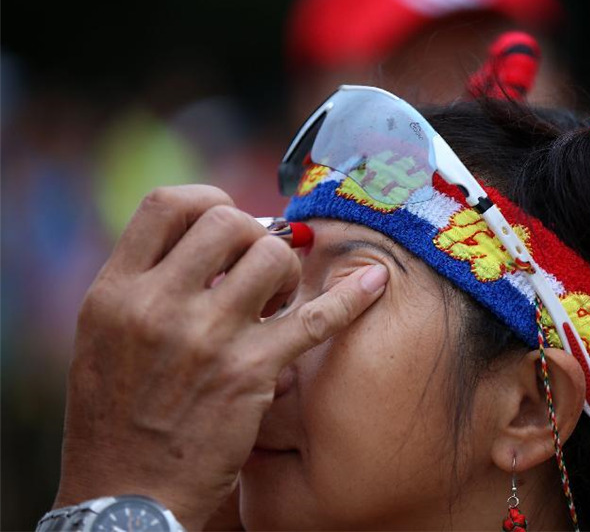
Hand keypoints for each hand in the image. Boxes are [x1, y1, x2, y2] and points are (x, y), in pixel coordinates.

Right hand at [53, 186, 387, 528]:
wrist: (126, 497)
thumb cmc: (116, 418)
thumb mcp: (105, 337)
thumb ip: (148, 282)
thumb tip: (212, 239)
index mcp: (114, 291)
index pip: (168, 205)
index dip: (208, 201)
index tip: (228, 222)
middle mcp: (157, 305)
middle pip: (228, 222)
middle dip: (254, 237)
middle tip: (258, 271)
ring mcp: (206, 337)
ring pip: (272, 256)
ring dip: (287, 272)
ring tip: (279, 302)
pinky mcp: (251, 372)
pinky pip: (316, 317)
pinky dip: (351, 297)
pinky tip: (375, 281)